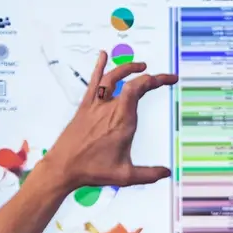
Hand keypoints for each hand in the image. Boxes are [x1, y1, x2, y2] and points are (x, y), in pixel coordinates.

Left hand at [41, 51, 176, 190]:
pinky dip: (99, 67)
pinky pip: (93, 83)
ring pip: (112, 78)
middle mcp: (109, 109)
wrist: (63, 167)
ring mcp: (96, 106)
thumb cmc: (92, 171)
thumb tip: (167, 172)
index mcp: (122, 121)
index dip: (156, 79)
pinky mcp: (84, 107)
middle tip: (162, 78)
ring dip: (127, 68)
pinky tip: (103, 55)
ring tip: (140, 66)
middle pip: (131, 82)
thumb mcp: (125, 176)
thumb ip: (149, 174)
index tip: (170, 79)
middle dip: (149, 76)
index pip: (140, 89)